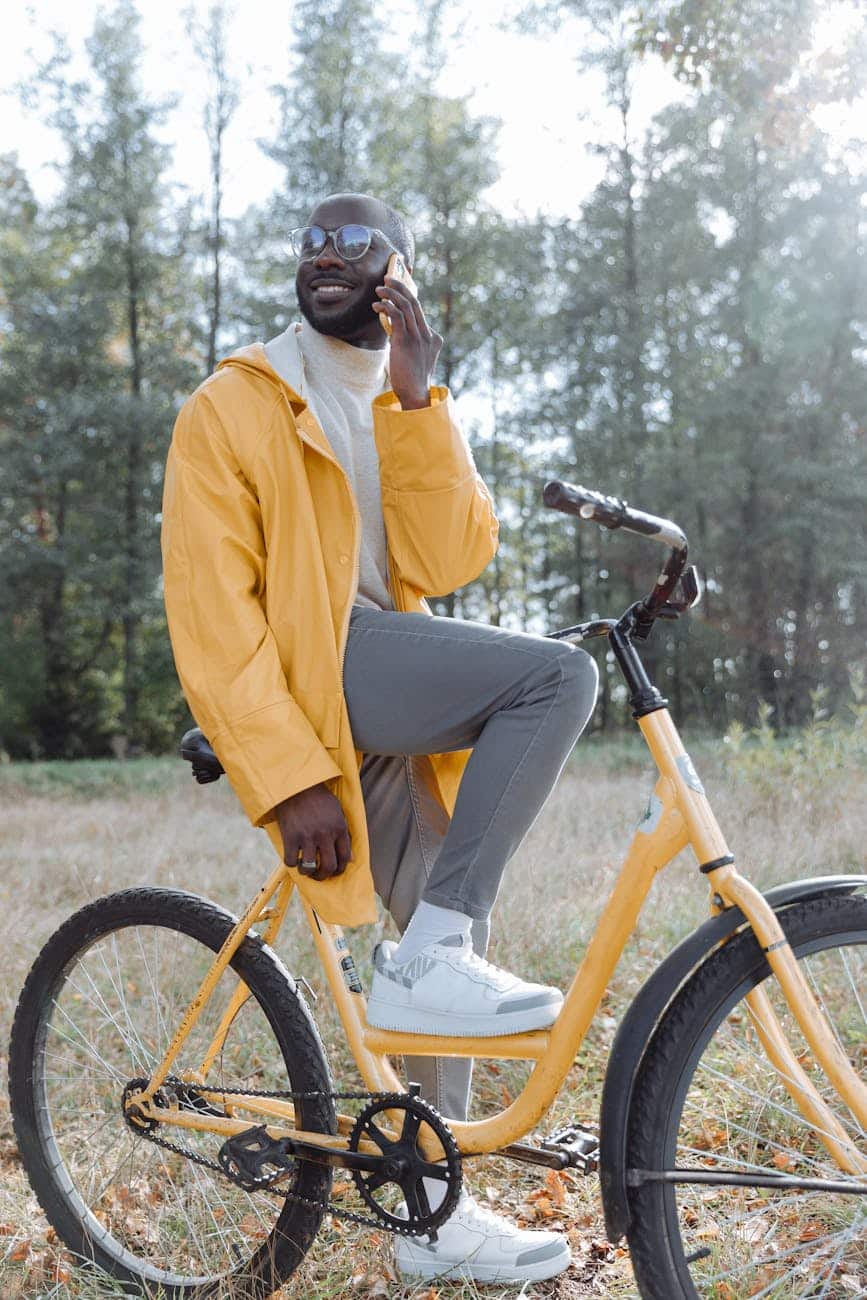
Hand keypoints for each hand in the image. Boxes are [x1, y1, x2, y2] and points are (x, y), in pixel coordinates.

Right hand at [272, 782, 352, 880]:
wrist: (296, 785)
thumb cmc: (318, 797)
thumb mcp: (337, 811)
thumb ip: (345, 834)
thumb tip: (351, 858)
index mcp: (339, 828)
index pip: (345, 857)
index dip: (341, 869)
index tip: (335, 871)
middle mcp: (325, 834)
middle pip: (329, 867)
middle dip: (324, 875)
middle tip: (319, 875)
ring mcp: (307, 837)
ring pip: (309, 868)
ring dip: (307, 873)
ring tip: (305, 869)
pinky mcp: (291, 837)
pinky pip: (291, 861)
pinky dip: (291, 863)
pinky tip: (293, 857)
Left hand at [373, 275, 442, 409]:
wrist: (415, 395)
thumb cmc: (411, 380)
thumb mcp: (416, 358)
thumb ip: (411, 342)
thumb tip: (395, 331)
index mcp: (433, 339)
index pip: (420, 311)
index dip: (407, 296)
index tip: (395, 289)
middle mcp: (428, 335)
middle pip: (415, 303)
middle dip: (400, 287)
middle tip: (388, 278)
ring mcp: (418, 338)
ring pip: (406, 306)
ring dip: (391, 294)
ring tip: (379, 289)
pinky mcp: (406, 341)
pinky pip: (397, 316)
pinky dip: (387, 307)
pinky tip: (377, 306)